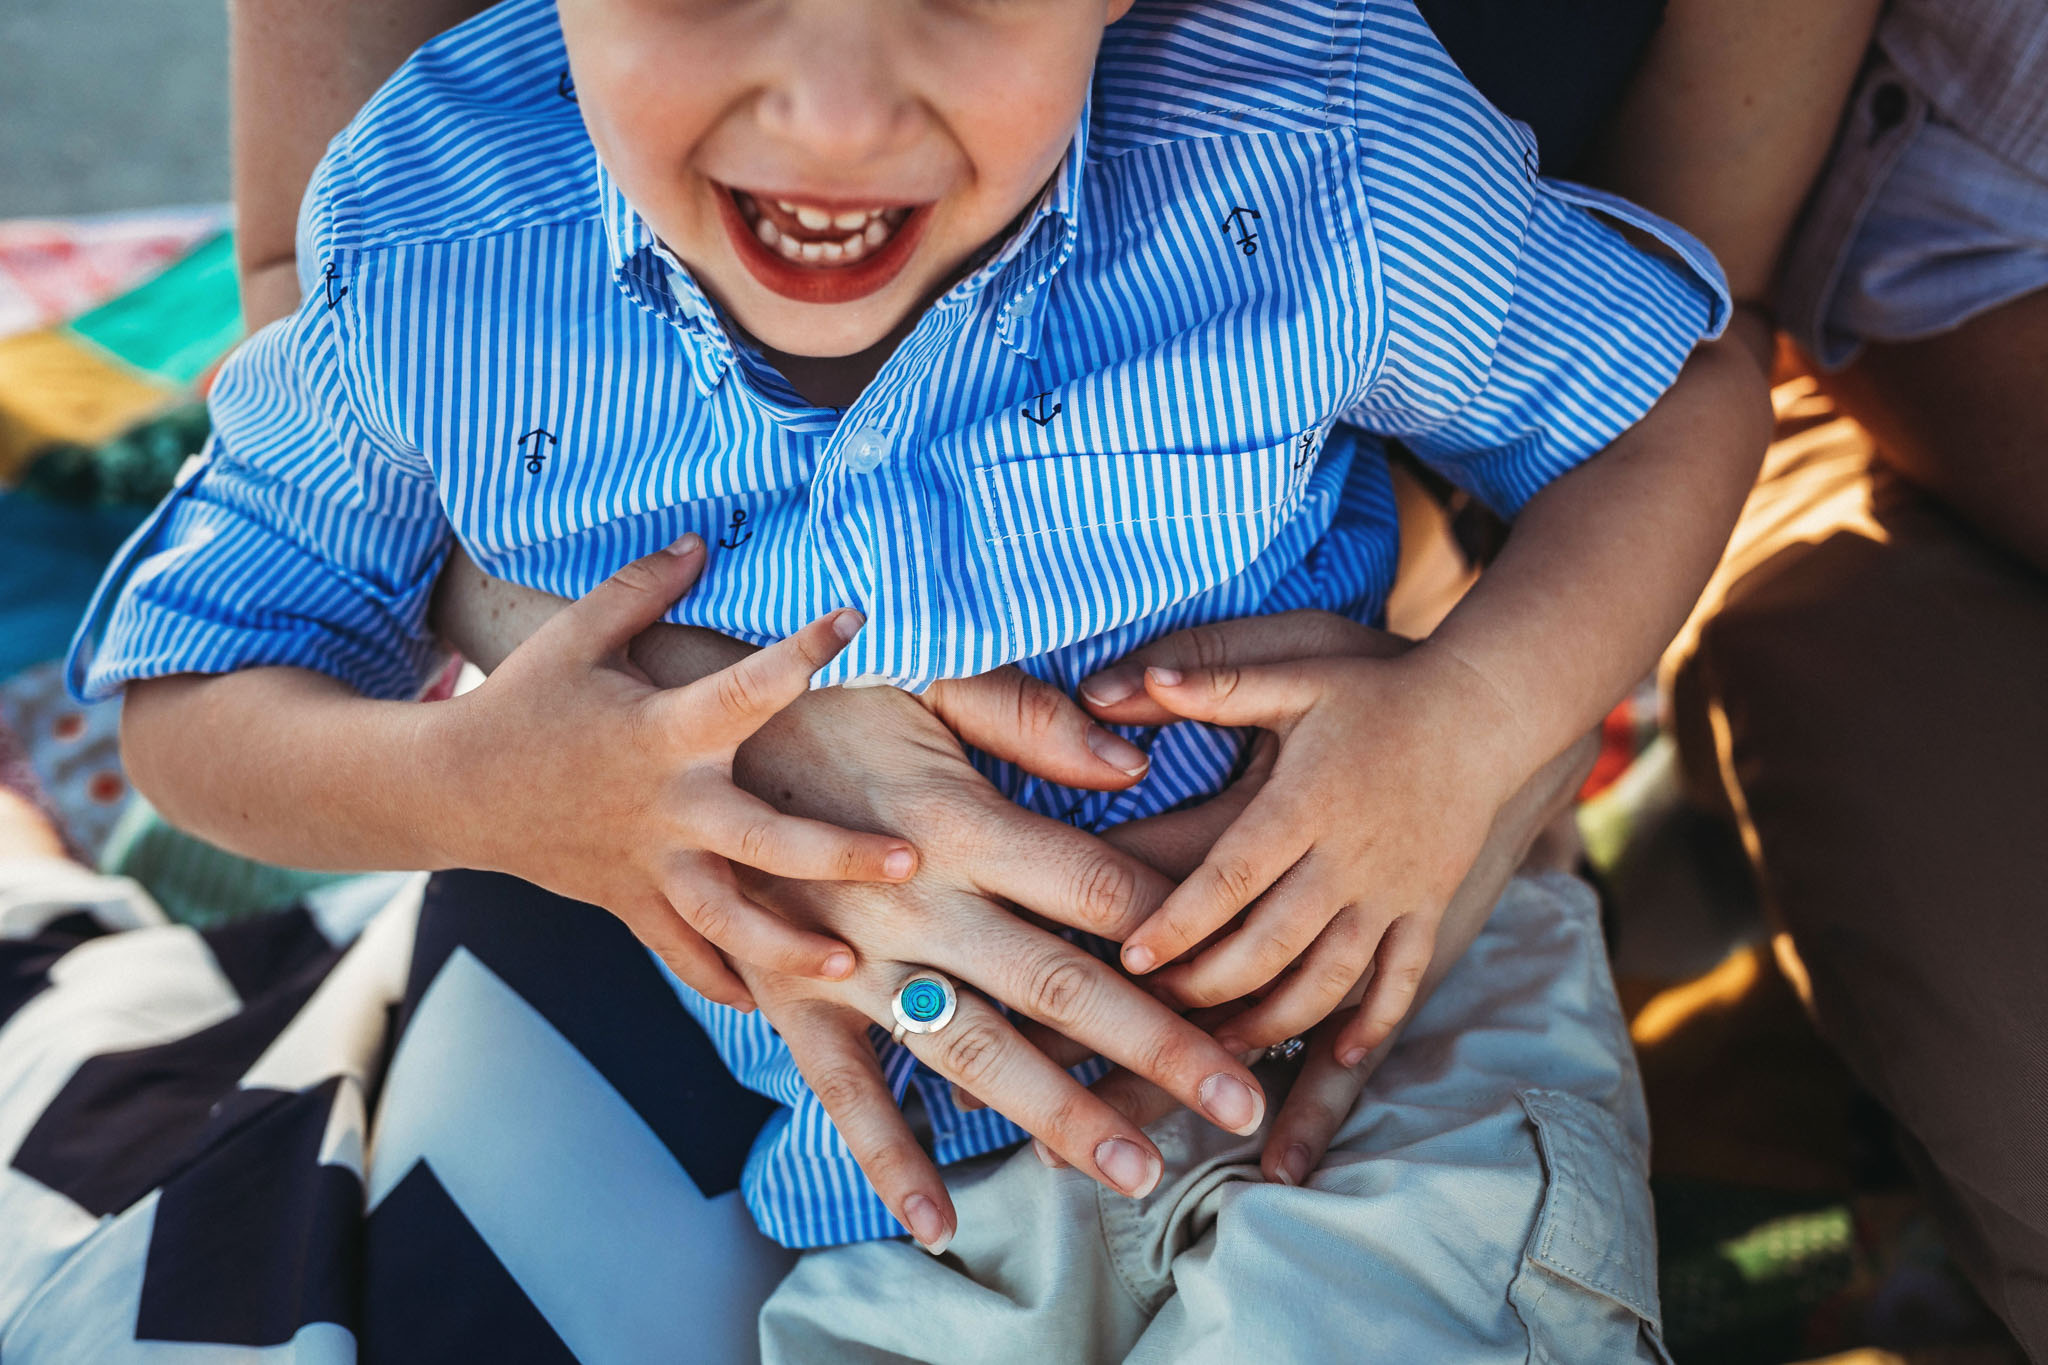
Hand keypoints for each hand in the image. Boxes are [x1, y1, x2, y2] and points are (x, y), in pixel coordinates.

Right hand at [432, 534, 918, 1008]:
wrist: (450, 790)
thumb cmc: (524, 703)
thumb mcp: (576, 634)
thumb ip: (644, 586)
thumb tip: (704, 540)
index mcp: (660, 732)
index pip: (743, 689)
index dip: (799, 652)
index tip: (854, 620)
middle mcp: (665, 808)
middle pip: (760, 843)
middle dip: (835, 856)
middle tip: (905, 861)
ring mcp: (649, 867)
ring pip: (727, 924)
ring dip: (788, 950)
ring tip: (852, 967)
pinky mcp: (631, 904)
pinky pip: (685, 956)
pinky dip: (726, 984)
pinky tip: (779, 1010)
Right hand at [724, 680, 1265, 1252]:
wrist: (674, 744)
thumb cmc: (819, 699)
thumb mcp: (927, 676)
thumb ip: (1031, 720)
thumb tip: (1136, 763)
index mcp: (958, 821)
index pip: (1096, 885)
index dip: (1178, 927)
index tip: (1248, 971)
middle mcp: (916, 904)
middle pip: (1060, 982)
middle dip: (1157, 1045)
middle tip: (1239, 1100)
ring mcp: (854, 965)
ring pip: (975, 1050)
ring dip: (1059, 1115)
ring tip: (1138, 1171)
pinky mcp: (796, 1003)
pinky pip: (847, 1092)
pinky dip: (889, 1160)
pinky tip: (939, 1222)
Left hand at [1079, 612, 1529, 1064]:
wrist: (1485, 711)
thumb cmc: (1376, 693)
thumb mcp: (1295, 675)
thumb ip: (1215, 683)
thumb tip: (1133, 678)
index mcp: (1306, 803)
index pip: (1230, 878)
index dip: (1178, 923)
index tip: (1132, 958)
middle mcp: (1349, 857)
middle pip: (1272, 944)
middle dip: (1209, 985)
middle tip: (1155, 1006)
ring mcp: (1394, 891)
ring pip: (1330, 978)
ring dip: (1274, 1020)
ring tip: (1221, 1045)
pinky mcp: (1428, 909)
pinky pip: (1402, 980)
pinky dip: (1372, 1023)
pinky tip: (1338, 1055)